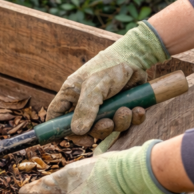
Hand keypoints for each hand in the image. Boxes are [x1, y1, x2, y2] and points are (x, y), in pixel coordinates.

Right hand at [47, 22, 168, 135]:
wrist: (137, 57)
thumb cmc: (110, 67)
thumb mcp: (94, 87)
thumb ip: (85, 109)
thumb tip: (78, 132)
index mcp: (72, 95)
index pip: (56, 115)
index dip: (61, 129)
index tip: (77, 137)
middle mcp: (85, 103)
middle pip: (85, 129)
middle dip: (99, 129)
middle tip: (108, 123)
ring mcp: (104, 107)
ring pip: (108, 127)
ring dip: (119, 123)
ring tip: (126, 110)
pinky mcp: (122, 107)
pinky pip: (126, 123)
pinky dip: (133, 119)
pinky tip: (138, 110)